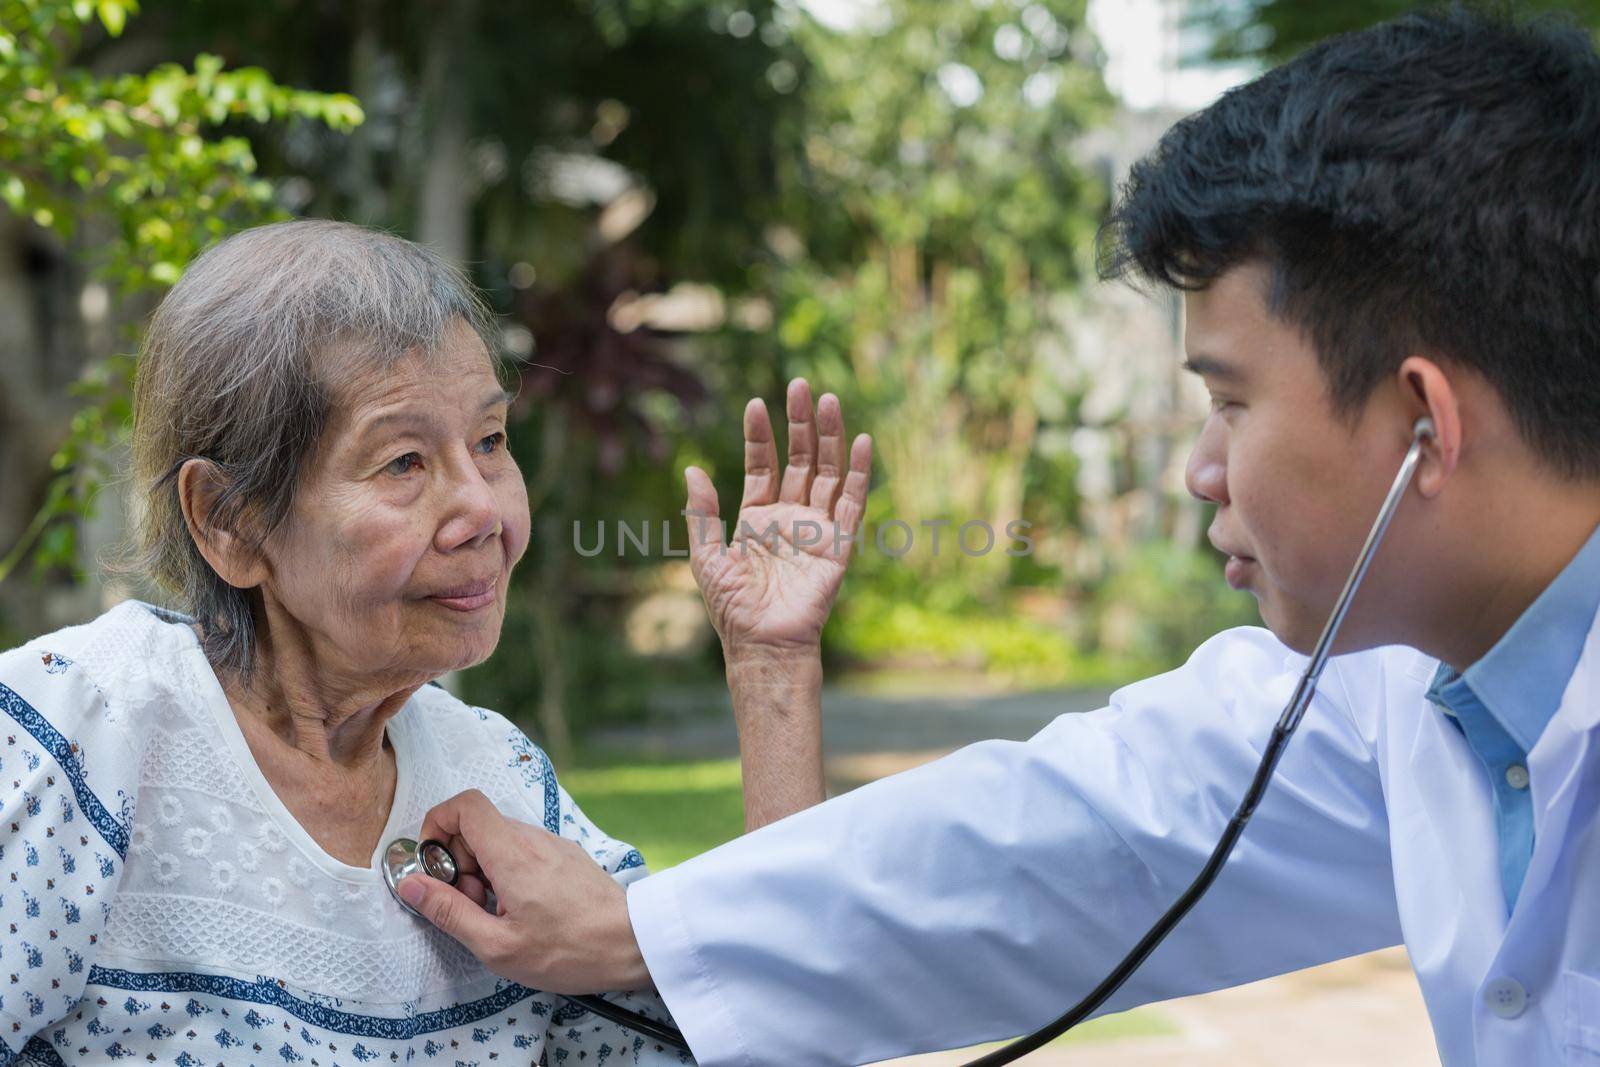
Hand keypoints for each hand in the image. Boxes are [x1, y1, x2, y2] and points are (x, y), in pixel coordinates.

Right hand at [398, 789, 650, 993]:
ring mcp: (553, 845)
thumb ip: (449, 912)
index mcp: (512, 854)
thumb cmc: (569, 950)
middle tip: (471, 907)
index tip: (433, 866)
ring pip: (500, 842)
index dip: (437, 824)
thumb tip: (411, 884)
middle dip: (459, 863)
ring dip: (484, 873)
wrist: (635, 945)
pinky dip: (509, 875)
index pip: (464, 805)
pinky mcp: (566, 856)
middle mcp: (533, 839)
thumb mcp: (498, 946)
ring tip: (499, 916)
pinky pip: (523, 853)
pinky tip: (523, 912)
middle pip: (478, 827)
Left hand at [685, 378, 871, 656]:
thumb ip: (702, 513)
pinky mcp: (838, 544)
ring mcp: (816, 528)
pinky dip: (857, 473)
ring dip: (829, 437)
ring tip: (829, 399)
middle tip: (800, 384)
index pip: (762, 465)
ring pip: (826, 472)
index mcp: (757, 518)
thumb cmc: (731, 607)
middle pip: (799, 459)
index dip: (759, 436)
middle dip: (799, 423)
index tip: (755, 403)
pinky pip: (851, 502)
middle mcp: (789, 517)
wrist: (761, 644)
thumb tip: (691, 469)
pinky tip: (859, 441)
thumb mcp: (706, 556)